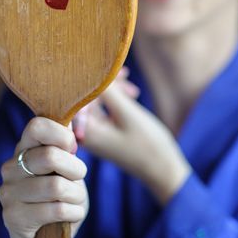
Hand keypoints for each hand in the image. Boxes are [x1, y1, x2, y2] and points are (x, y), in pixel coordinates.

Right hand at [1, 117, 87, 237]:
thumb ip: (64, 148)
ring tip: (74, 201)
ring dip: (76, 196)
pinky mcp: (13, 217)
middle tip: (76, 181)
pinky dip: (73, 212)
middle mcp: (10, 169)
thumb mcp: (66, 170)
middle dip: (76, 170)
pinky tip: (71, 215)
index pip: (36, 127)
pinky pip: (56, 209)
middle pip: (50, 156)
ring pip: (56, 186)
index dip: (62, 135)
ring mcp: (8, 193)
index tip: (72, 149)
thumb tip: (68, 122)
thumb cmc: (60, 199)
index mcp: (22, 150)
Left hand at [73, 68, 190, 203]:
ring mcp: (93, 133)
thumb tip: (91, 68)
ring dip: (112, 91)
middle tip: (125, 75)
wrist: (163, 170)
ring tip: (133, 89)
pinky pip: (102, 109)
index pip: (74, 94)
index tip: (111, 69)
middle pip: (83, 96)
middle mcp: (82, 133)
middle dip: (103, 83)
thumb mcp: (127, 113)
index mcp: (83, 130)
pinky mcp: (103, 133)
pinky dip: (115, 101)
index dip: (91, 77)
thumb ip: (108, 91)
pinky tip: (131, 95)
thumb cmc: (147, 144)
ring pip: (95, 101)